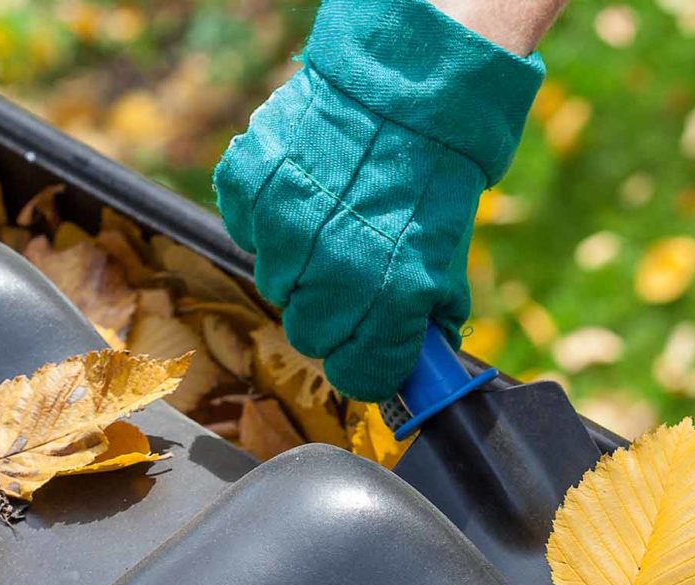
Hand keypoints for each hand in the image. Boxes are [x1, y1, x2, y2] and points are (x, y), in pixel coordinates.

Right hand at [213, 0, 545, 401]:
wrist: (403, 98)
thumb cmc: (431, 186)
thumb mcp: (446, 263)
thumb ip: (426, 321)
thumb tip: (420, 364)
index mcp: (388, 301)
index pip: (358, 376)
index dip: (367, 366)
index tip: (372, 353)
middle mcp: (330, 275)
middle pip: (311, 336)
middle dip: (333, 317)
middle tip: (354, 279)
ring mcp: (282, 232)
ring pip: (276, 285)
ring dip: (301, 268)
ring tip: (332, 225)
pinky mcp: (247, 191)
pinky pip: (249, 233)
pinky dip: (270, 223)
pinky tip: (305, 196)